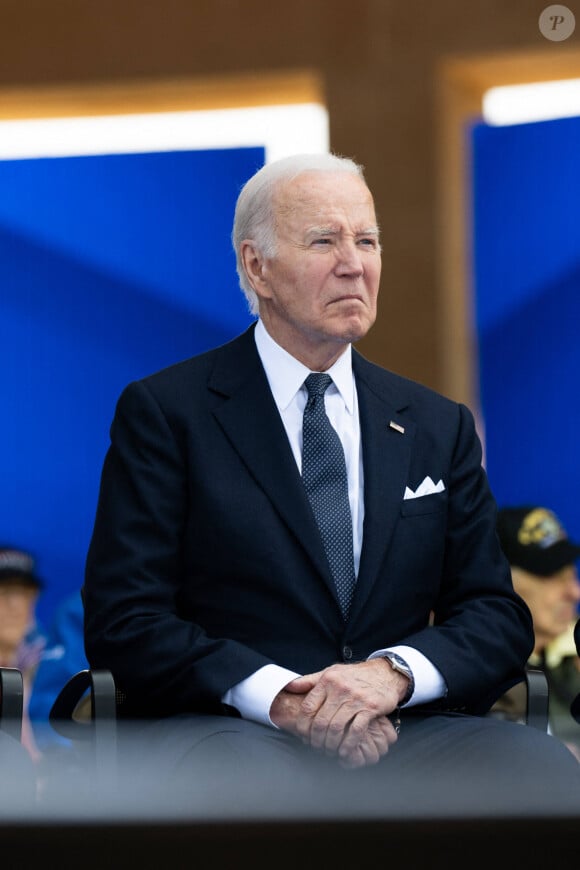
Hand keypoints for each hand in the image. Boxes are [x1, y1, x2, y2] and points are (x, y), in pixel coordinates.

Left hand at [271, 659, 403, 767]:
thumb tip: (288, 686)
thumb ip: (309, 681)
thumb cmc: (354, 676)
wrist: (384, 673)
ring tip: (329, 751)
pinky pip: (356, 730)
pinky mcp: (371, 708)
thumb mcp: (331, 673)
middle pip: (321, 721)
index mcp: (328, 680)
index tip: (303, 736)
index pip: (308, 707)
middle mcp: (340, 688)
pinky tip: (345, 750)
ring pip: (336, 728)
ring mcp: (356, 698)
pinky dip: (348, 744)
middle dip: (316, 739)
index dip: (303, 725)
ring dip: (331, 744)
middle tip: (317, 748)